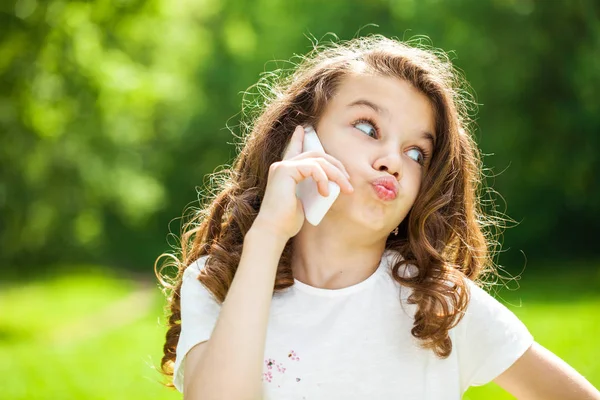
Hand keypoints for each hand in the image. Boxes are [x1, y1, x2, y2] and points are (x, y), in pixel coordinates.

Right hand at [252, 125, 353, 239]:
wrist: (274, 230)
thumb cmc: (287, 221)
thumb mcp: (304, 201)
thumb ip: (311, 188)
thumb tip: (329, 186)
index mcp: (285, 172)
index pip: (293, 150)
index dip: (299, 139)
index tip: (302, 129)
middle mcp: (282, 166)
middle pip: (316, 155)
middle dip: (336, 165)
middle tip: (348, 180)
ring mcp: (282, 167)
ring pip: (318, 160)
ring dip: (336, 174)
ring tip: (345, 189)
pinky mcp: (285, 170)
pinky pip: (313, 167)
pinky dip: (323, 179)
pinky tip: (325, 193)